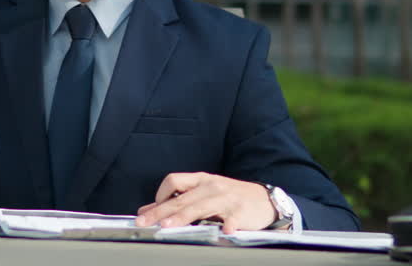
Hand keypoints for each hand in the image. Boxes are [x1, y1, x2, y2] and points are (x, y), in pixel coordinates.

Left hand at [134, 172, 276, 233]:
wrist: (265, 199)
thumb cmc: (230, 197)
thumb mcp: (203, 194)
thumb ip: (177, 200)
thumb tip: (146, 210)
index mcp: (201, 180)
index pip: (173, 181)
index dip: (159, 195)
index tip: (150, 211)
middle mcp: (211, 186)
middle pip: (181, 198)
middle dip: (161, 211)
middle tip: (145, 222)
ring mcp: (226, 198)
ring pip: (200, 207)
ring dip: (183, 216)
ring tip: (168, 226)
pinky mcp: (241, 211)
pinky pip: (233, 218)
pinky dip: (228, 224)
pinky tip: (224, 232)